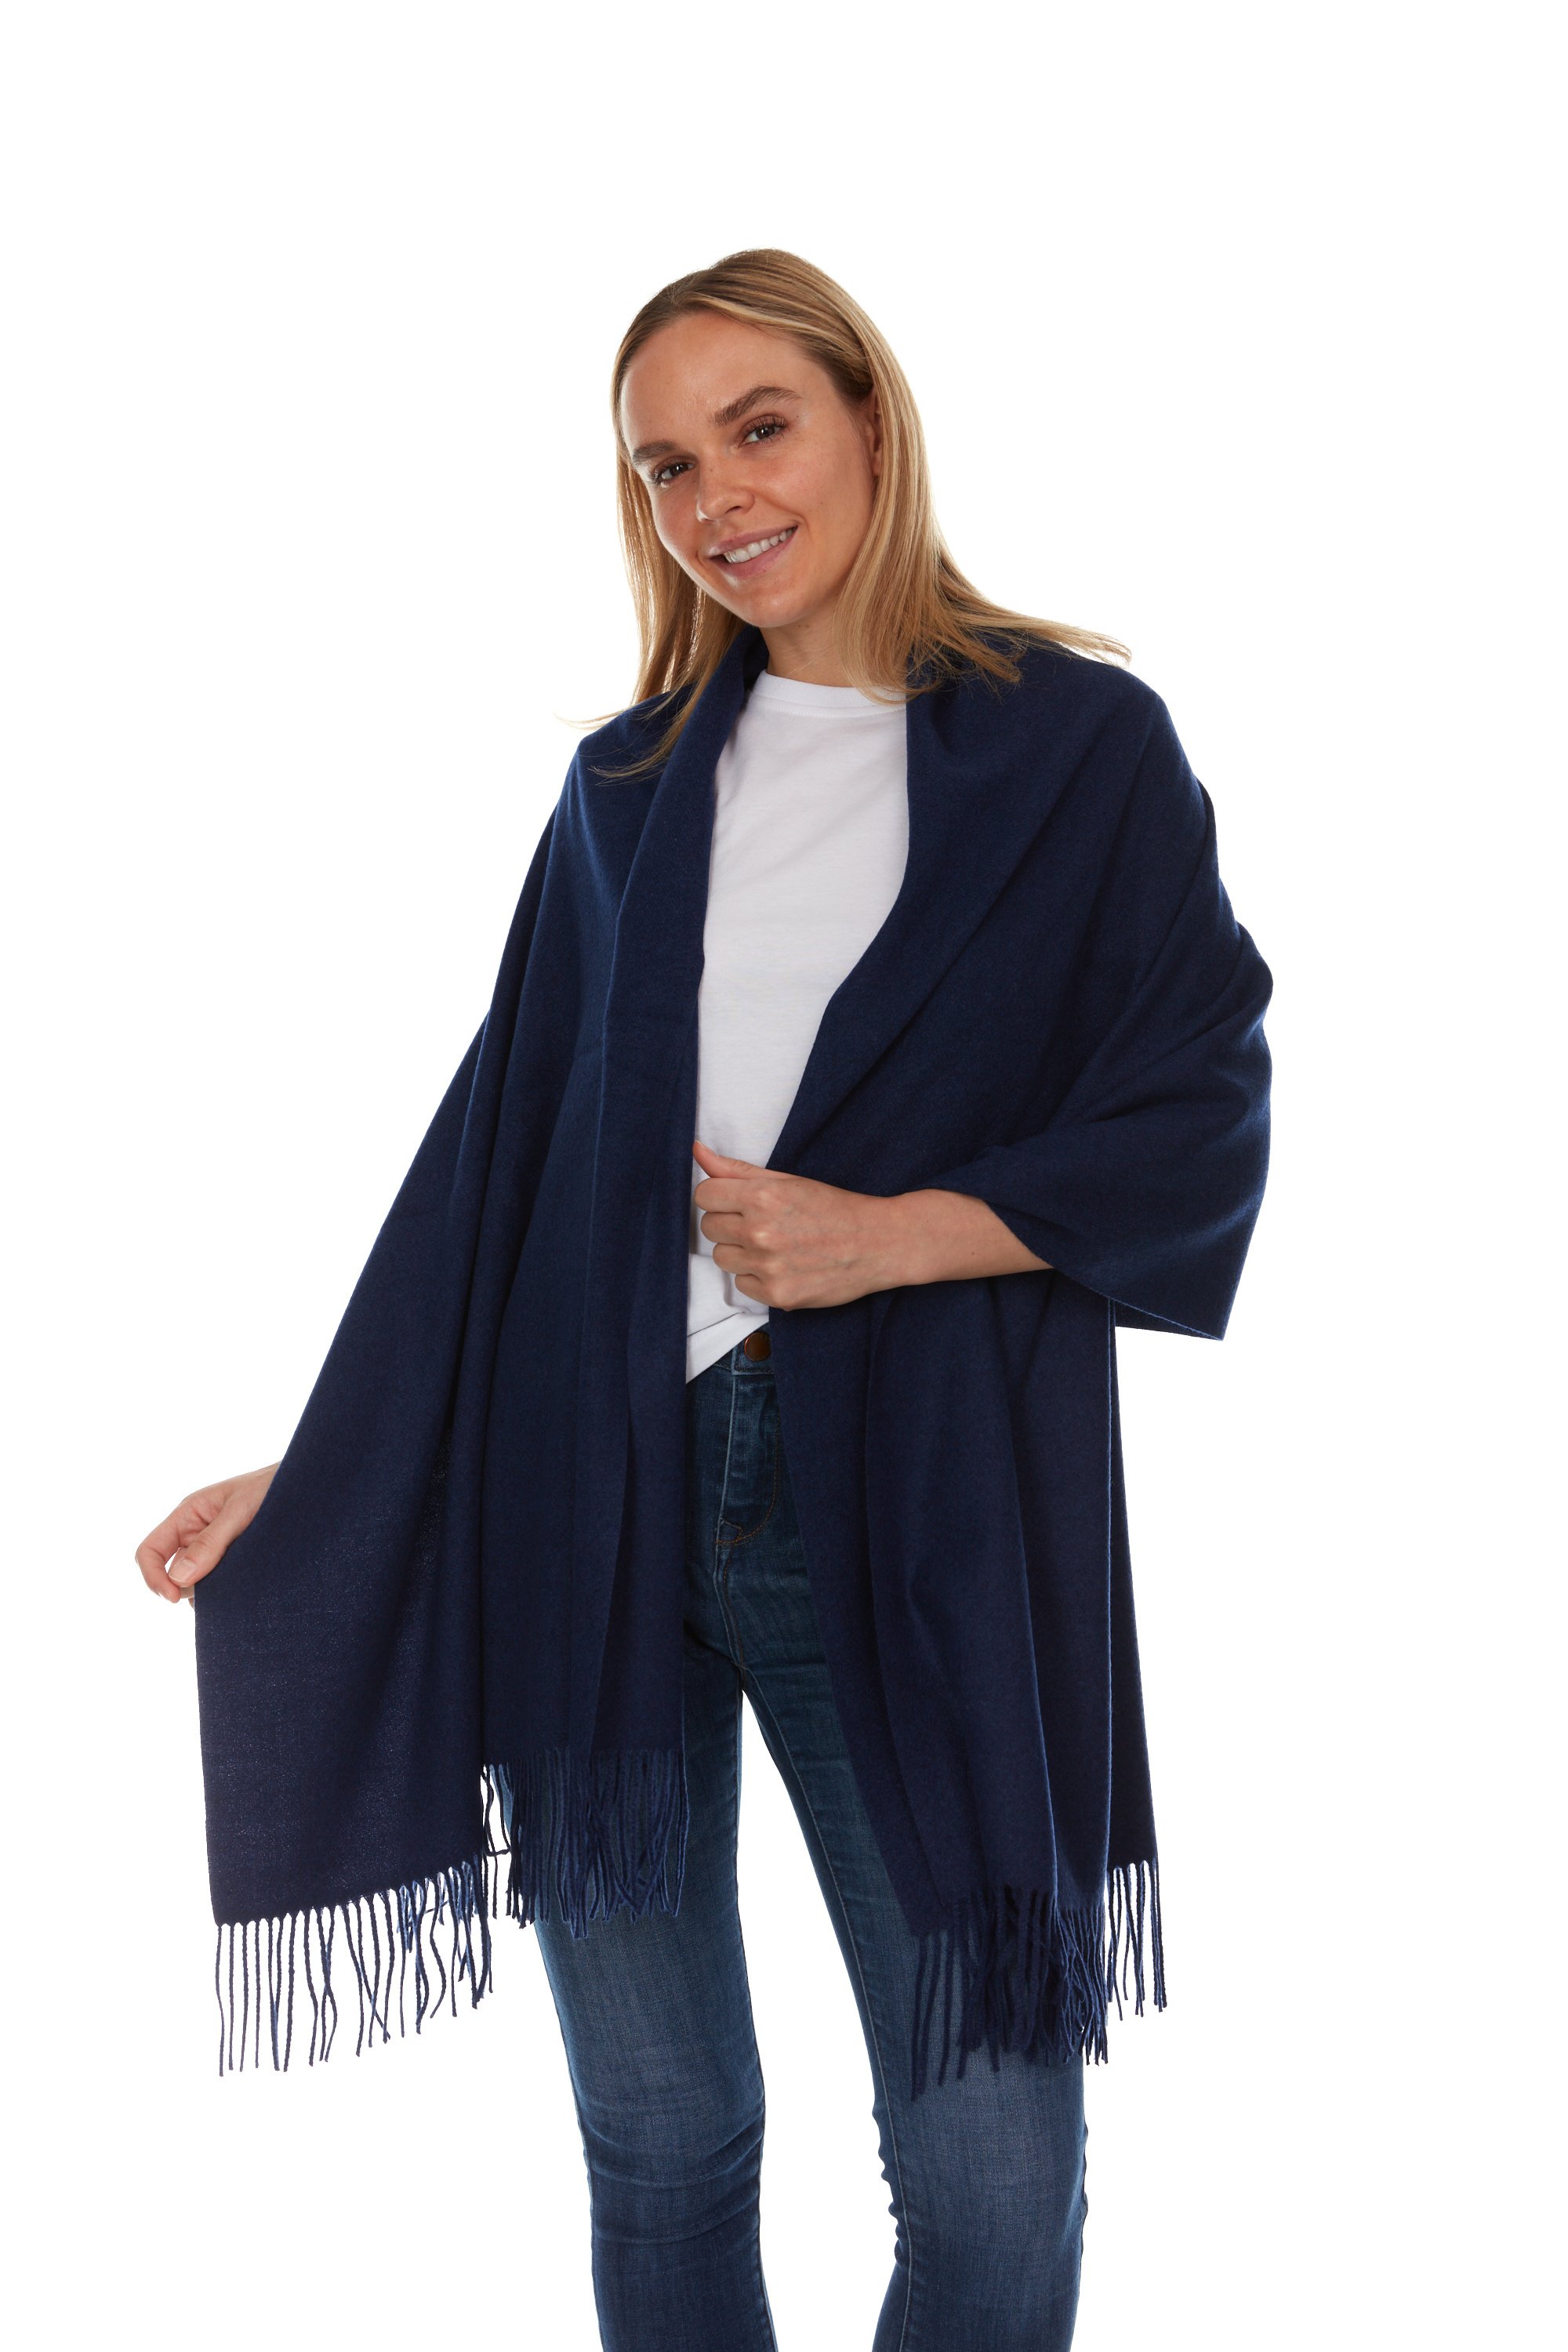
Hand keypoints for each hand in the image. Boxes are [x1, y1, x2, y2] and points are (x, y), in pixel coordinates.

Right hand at [136, 1465, 279, 1604]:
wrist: (306, 1486)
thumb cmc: (271, 1487)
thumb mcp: (239, 1511)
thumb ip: (211, 1542)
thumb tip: (180, 1578)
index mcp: (188, 1515)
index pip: (150, 1551)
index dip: (154, 1578)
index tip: (173, 1598)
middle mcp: (195, 1533)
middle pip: (171, 1573)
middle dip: (187, 1588)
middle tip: (219, 1590)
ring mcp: (213, 1548)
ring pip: (195, 1582)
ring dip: (209, 1591)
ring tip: (240, 1582)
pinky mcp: (233, 1561)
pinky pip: (217, 1584)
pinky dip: (225, 1592)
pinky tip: (247, 1586)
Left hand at [691, 1140, 1049, 1309]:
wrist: (878, 1244)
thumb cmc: (834, 1209)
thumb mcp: (788, 1180)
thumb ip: (736, 1169)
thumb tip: (697, 1151)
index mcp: (762, 1196)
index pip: (704, 1195)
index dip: (718, 1197)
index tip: (735, 1201)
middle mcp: (761, 1232)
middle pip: (708, 1227)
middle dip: (728, 1223)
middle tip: (760, 1223)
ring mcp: (768, 1266)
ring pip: (722, 1257)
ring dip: (740, 1252)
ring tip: (772, 1246)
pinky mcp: (776, 1294)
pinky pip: (741, 1285)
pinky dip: (757, 1277)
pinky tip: (782, 1266)